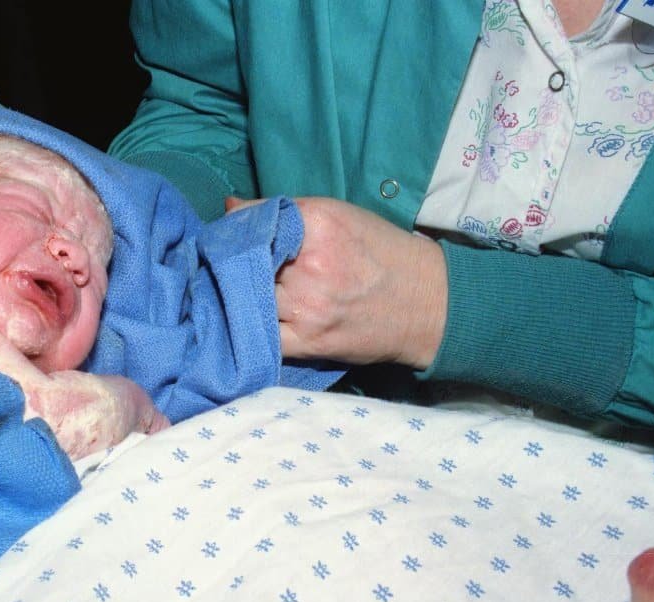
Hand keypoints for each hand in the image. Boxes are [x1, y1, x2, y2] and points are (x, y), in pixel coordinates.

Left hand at [229, 196, 446, 368]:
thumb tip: (229, 207)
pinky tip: (246, 321)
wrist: (428, 303)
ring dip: (236, 296)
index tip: (228, 238)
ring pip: (246, 298)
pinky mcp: (308, 342)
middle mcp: (309, 265)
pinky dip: (248, 328)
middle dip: (232, 264)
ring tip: (235, 293)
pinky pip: (259, 336)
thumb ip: (283, 211)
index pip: (251, 222)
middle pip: (243, 262)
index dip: (234, 231)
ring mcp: (306, 307)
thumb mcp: (338, 215)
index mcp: (316, 224)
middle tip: (224, 268)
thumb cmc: (380, 252)